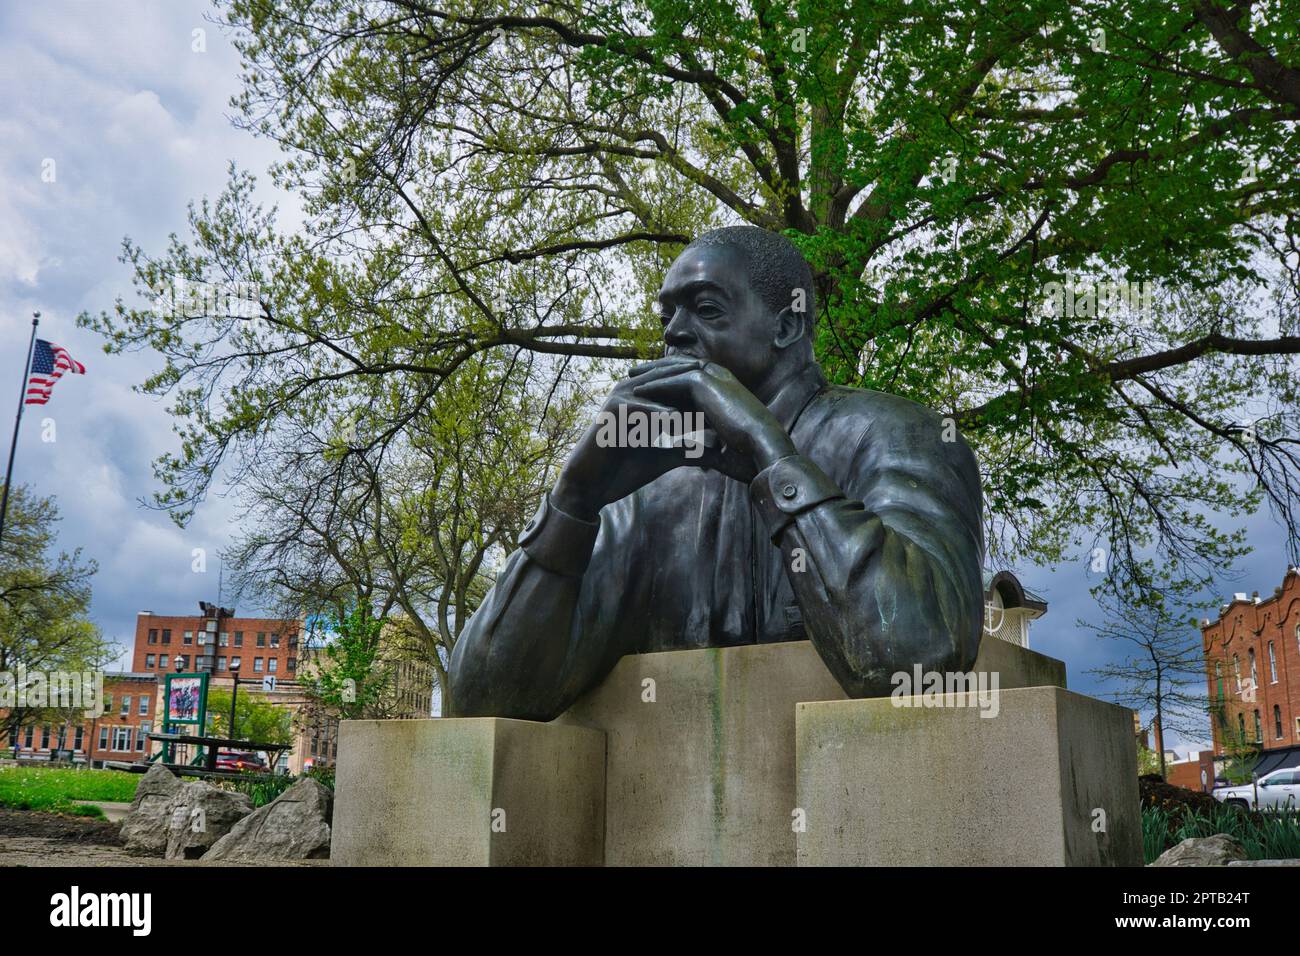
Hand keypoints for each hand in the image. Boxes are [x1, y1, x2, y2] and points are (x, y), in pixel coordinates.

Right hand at [550, 361, 718, 519]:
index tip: (736, 409)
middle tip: (733, 405)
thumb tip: (717, 451)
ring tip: (717, 414)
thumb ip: (688, 450)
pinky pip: (647, 409)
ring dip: (691, 404)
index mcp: (647, 397)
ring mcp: (623, 395)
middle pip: (676, 385)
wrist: (590, 485)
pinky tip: (689, 425)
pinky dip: (668, 417)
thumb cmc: (622, 469)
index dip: (708, 397)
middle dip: (705, 396)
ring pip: (664, 395)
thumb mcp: (663, 457)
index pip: (683, 388)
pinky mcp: (615, 408)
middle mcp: (635, 390)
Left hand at [629, 357, 795, 481]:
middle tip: (633, 374)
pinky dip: (657, 385)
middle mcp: (721, 377)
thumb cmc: (750, 452)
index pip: (691, 376)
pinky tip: (639, 391)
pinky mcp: (707, 382)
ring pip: (675, 369)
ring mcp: (715, 376)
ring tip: (630, 378)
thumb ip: (707, 443)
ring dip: (651, 374)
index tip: (650, 388)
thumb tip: (695, 456)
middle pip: (680, 367)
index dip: (669, 380)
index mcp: (726, 389)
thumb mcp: (722, 443)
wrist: (764, 447)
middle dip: (656, 370)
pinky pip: (675, 380)